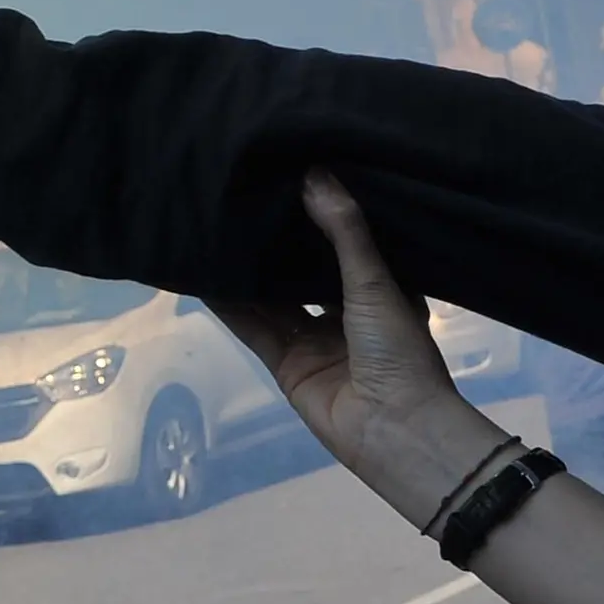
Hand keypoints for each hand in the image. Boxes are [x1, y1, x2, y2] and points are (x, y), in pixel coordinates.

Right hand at [217, 172, 490, 514]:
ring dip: (248, 270)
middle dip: (277, 240)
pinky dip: (229, 306)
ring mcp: (314, 339)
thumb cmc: (398, 351)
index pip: (346, 243)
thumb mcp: (375, 282)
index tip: (293, 174)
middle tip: (246, 195)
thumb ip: (344, 231)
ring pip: (273, 297)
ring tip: (217, 227)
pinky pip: (253, 327)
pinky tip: (204, 277)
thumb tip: (313, 173)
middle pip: (304, 270)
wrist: (394, 430)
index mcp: (380, 290)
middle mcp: (346, 312)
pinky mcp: (286, 364)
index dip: (321, 214)